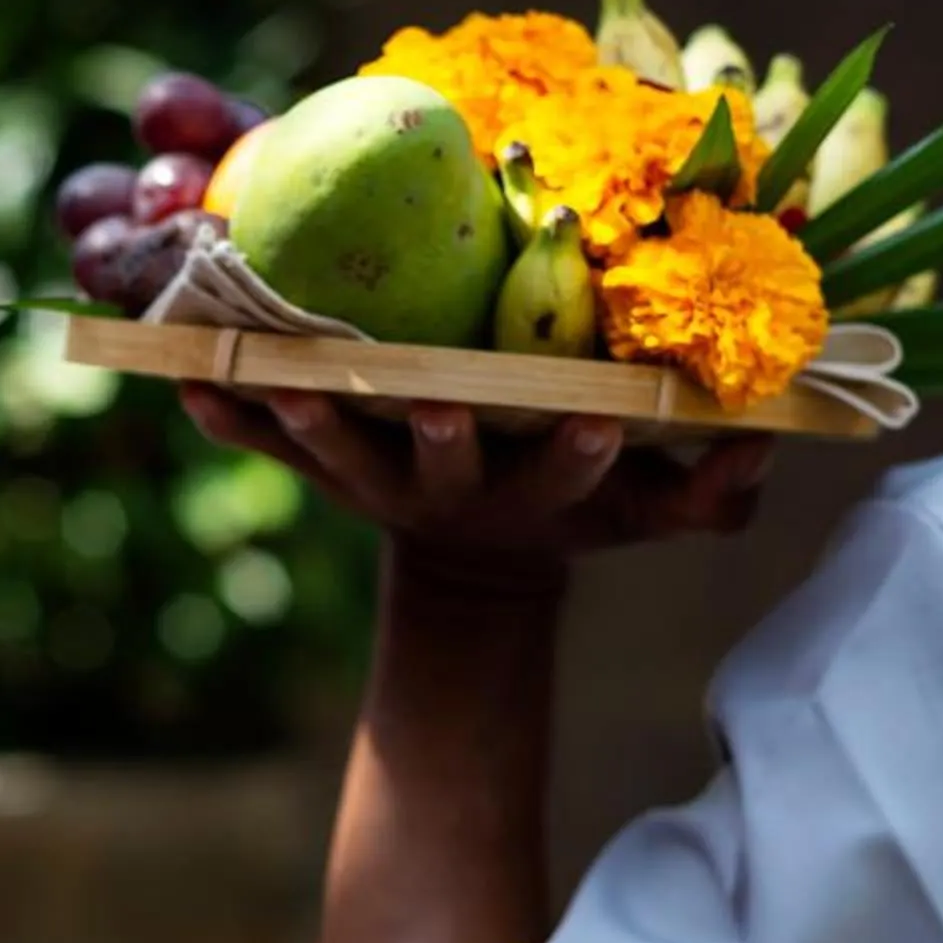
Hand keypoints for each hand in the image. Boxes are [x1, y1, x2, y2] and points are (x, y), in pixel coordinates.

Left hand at [181, 385, 770, 586]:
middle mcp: (448, 490)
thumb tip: (758, 443)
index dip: (582, 454)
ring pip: (336, 454)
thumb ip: (714, 491)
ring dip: (307, 422)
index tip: (600, 415)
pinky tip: (184, 383)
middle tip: (435, 407)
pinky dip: (225, 417)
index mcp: (535, 493)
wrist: (480, 560)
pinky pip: (264, 445)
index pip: (567, 475)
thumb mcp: (656, 512)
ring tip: (277, 382)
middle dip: (437, 438)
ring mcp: (376, 483)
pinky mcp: (321, 471)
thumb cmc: (584, 511)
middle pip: (437, 468)